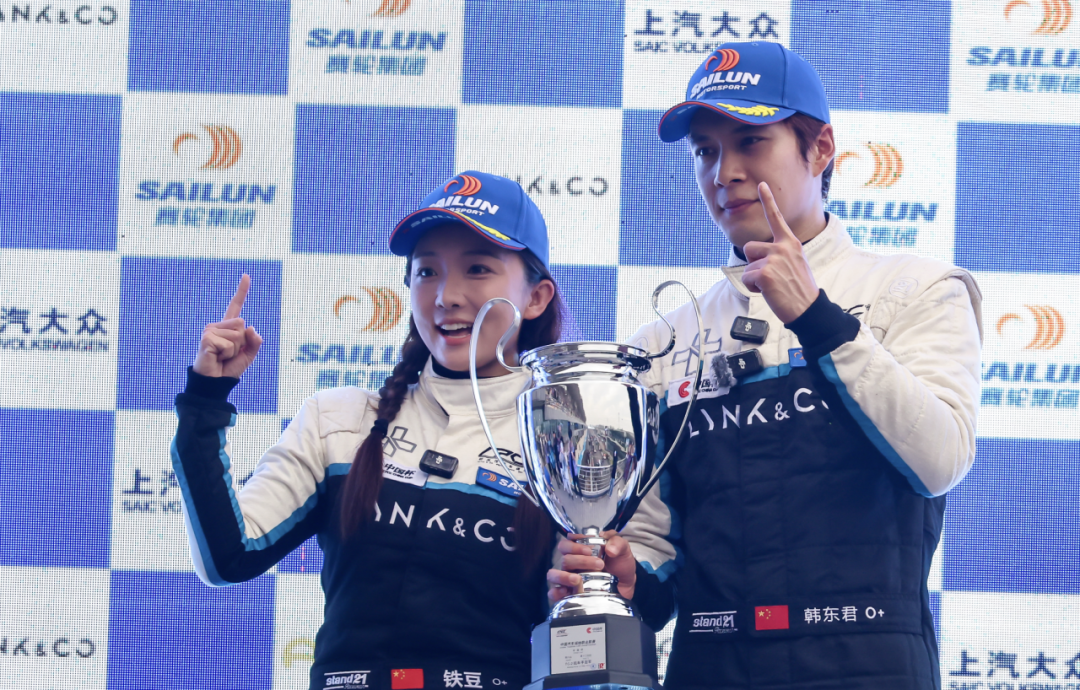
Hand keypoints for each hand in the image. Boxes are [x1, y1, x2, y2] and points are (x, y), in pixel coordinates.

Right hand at [192, 274, 262, 377]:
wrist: (215, 383)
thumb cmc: (229, 368)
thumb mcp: (248, 355)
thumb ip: (255, 342)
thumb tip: (251, 327)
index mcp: (228, 327)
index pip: (235, 306)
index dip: (242, 291)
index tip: (246, 275)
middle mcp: (217, 326)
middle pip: (242, 324)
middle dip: (242, 343)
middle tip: (229, 354)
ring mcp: (210, 331)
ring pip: (237, 334)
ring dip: (235, 350)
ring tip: (223, 356)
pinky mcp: (207, 339)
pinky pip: (229, 344)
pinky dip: (228, 354)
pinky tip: (217, 358)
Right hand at [547, 531, 637, 603]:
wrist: (627, 585)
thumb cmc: (620, 565)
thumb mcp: (622, 549)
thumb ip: (617, 543)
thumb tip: (610, 549)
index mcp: (580, 551)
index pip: (567, 543)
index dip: (574, 545)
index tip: (589, 549)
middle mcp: (572, 564)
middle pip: (565, 559)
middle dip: (580, 561)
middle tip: (599, 564)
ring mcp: (569, 579)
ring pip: (554, 574)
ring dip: (564, 576)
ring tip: (577, 579)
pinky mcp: (570, 595)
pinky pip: (554, 594)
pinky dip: (556, 592)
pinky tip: (566, 592)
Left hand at [740, 182, 819, 322]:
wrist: (808, 308)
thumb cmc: (799, 289)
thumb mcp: (795, 263)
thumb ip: (780, 253)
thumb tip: (763, 254)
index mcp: (791, 243)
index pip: (777, 218)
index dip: (768, 200)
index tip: (762, 184)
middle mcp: (782, 247)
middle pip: (750, 248)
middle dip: (754, 263)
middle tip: (773, 277)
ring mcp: (773, 259)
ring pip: (747, 264)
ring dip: (754, 277)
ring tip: (773, 285)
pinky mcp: (764, 273)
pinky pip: (746, 277)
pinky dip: (752, 287)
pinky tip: (769, 291)